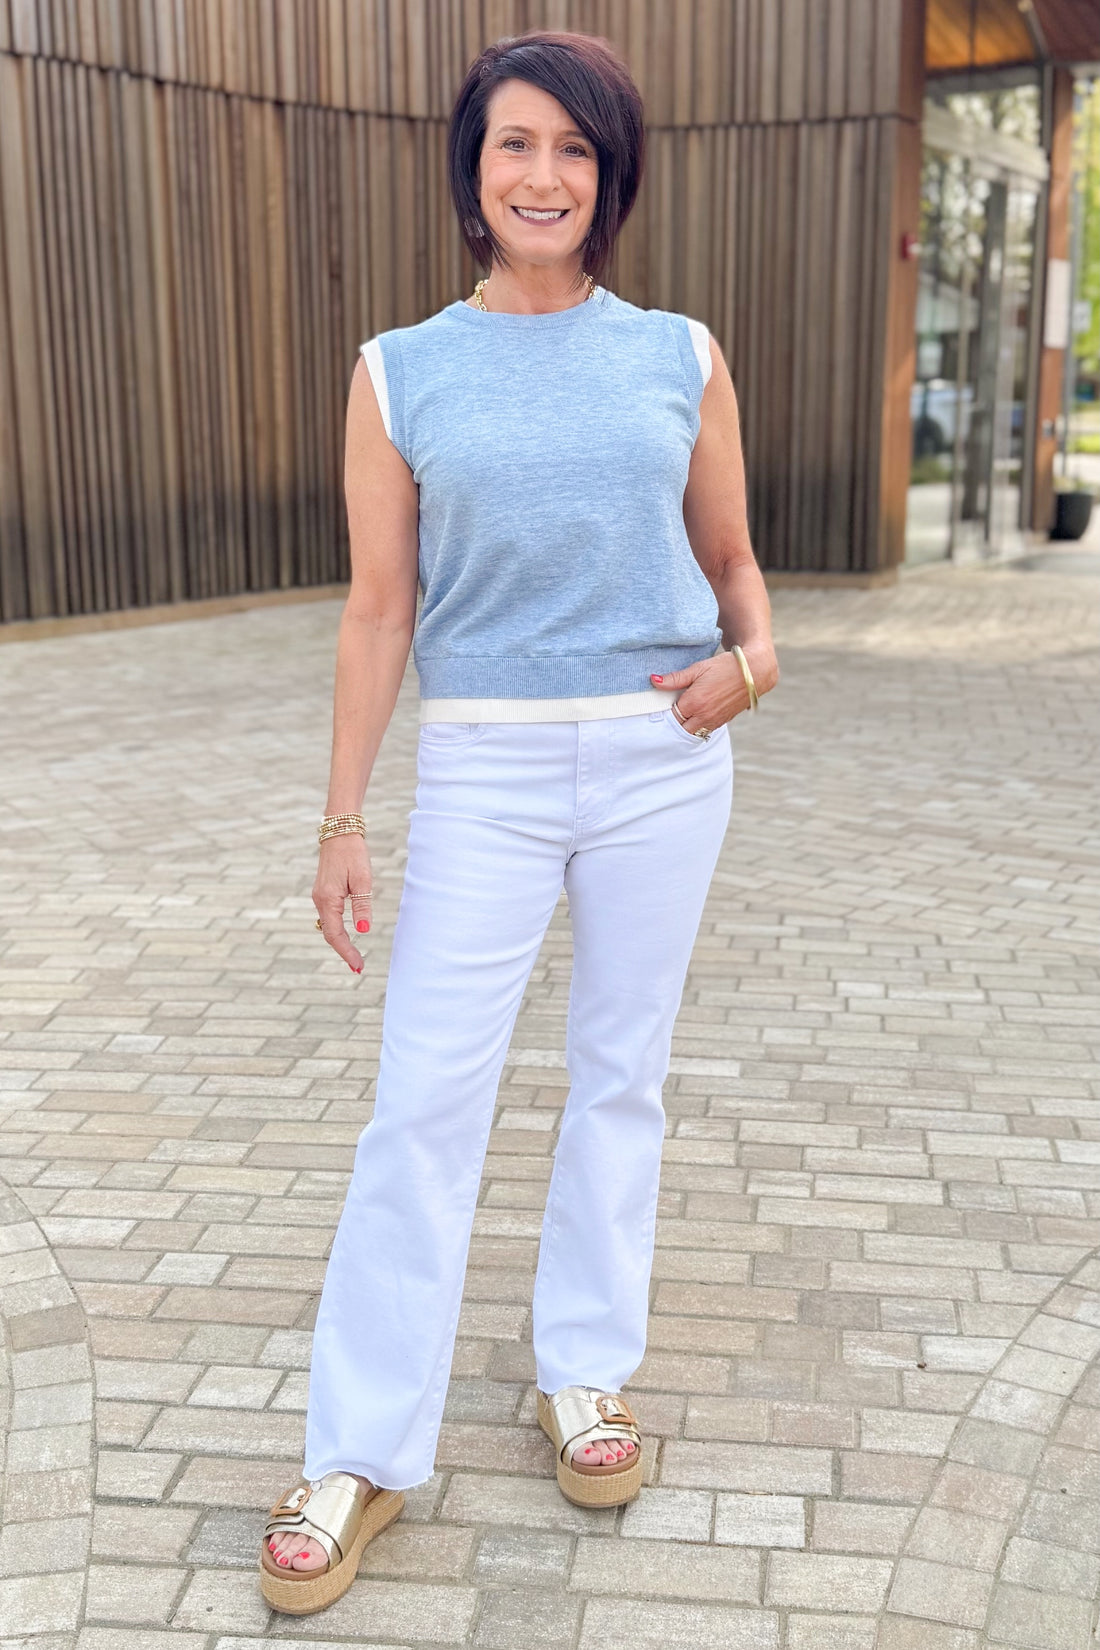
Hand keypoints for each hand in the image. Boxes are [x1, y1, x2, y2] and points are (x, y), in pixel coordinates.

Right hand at [312, 834, 373, 973]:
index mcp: (327, 899)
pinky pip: (329, 917)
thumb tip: (363, 929)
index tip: (358, 966)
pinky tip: (347, 937)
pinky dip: (337, 931)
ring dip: (340, 942)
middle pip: (329, 934)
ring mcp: (320, 897)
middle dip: (343, 951)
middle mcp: (320, 900)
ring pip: (328, 926)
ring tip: (355, 956)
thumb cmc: (353, 853)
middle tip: (358, 967)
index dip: (346, 952)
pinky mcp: (324, 892)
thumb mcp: (362, 879)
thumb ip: (362, 905)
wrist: (339, 832)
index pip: (335, 934)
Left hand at [650, 640, 777, 734]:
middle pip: (680, 729)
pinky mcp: (723, 722)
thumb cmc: (725, 666)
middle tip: (672, 710)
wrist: (754, 671)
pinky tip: (698, 714)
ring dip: (686, 726)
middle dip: (674, 722)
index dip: (665, 711)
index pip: (670, 716)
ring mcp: (714, 721)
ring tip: (685, 713)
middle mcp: (704, 716)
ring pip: (693, 732)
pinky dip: (699, 725)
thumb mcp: (698, 669)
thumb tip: (653, 681)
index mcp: (694, 702)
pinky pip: (705, 730)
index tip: (662, 705)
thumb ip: (675, 678)